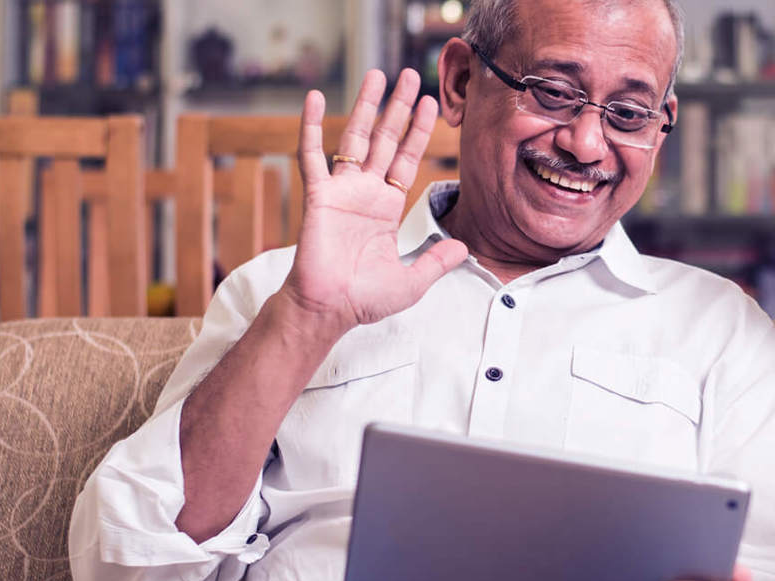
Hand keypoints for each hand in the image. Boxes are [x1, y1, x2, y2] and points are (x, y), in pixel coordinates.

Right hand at [274, 68, 467, 329]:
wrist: (330, 310)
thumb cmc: (364, 299)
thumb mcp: (412, 281)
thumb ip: (436, 262)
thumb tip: (464, 248)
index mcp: (387, 206)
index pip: (406, 159)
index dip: (418, 132)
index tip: (431, 103)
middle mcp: (365, 192)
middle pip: (384, 139)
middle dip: (397, 108)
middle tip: (408, 75)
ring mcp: (341, 191)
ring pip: (354, 138)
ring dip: (364, 106)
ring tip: (375, 75)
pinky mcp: (318, 196)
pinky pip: (312, 156)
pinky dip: (310, 127)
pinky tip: (312, 99)